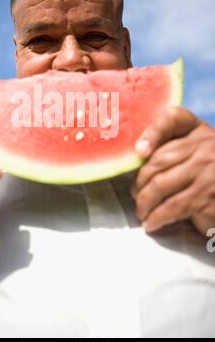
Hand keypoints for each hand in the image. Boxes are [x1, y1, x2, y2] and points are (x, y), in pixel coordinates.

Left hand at [131, 107, 214, 236]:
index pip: (174, 118)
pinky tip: (151, 223)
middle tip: (134, 194)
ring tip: (141, 211)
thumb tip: (136, 156)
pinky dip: (157, 217)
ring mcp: (207, 171)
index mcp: (198, 131)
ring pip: (161, 184)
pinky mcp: (207, 196)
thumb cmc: (207, 176)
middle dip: (140, 181)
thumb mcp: (194, 153)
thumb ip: (170, 148)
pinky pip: (172, 206)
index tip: (139, 151)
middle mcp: (205, 146)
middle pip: (159, 159)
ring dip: (144, 202)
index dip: (152, 132)